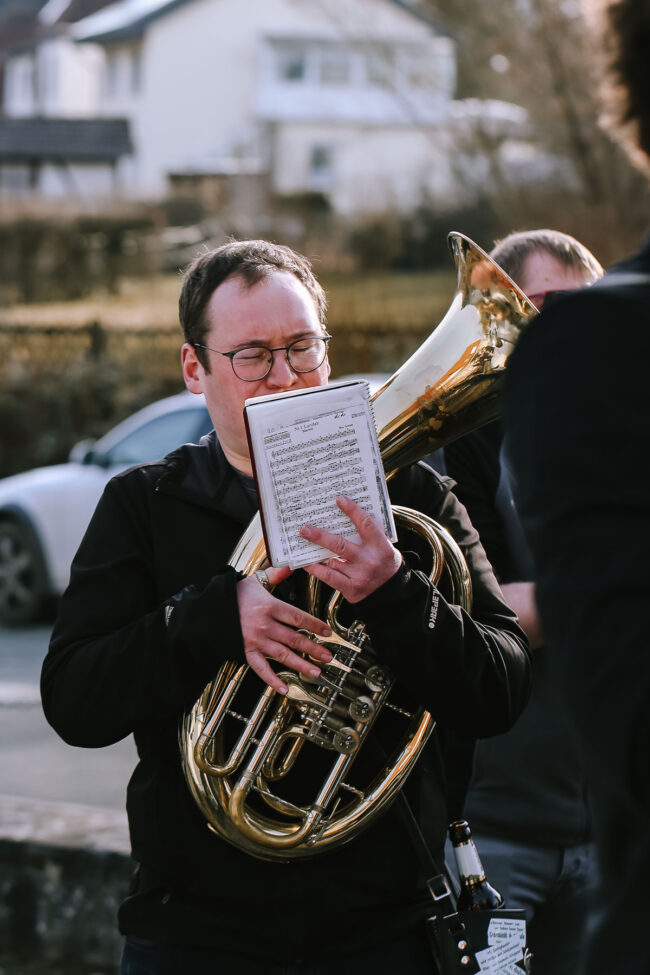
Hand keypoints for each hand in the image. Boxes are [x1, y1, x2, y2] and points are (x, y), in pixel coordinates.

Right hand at [236, 566, 332, 694]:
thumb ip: (275, 575)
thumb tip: (291, 566)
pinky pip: (261, 669)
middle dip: (314, 649)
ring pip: (283, 655)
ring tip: (315, 671)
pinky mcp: (246, 652)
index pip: (298, 617)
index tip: (327, 632)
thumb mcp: (255, 581)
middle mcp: (264, 625)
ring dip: (301, 665)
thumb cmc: (232, 596)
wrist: (207, 610)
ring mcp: (255, 640)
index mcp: (269, 607)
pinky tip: (284, 688)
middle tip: (328, 656)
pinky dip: (273, 680)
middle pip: (294, 639)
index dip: (315, 625)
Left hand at [300, 495, 401, 602]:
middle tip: (305, 528)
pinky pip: (329, 577)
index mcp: (381, 547)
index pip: (366, 524)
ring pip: (332, 561)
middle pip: (340, 545)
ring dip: (314, 551)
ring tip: (302, 542)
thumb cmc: (385, 564)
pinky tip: (307, 563)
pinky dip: (316, 569)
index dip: (352, 511)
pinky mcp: (351, 588)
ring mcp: (359, 576)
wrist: (393, 592)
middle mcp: (369, 561)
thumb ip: (367, 534)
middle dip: (320, 536)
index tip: (339, 499)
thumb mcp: (383, 546)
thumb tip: (343, 517)